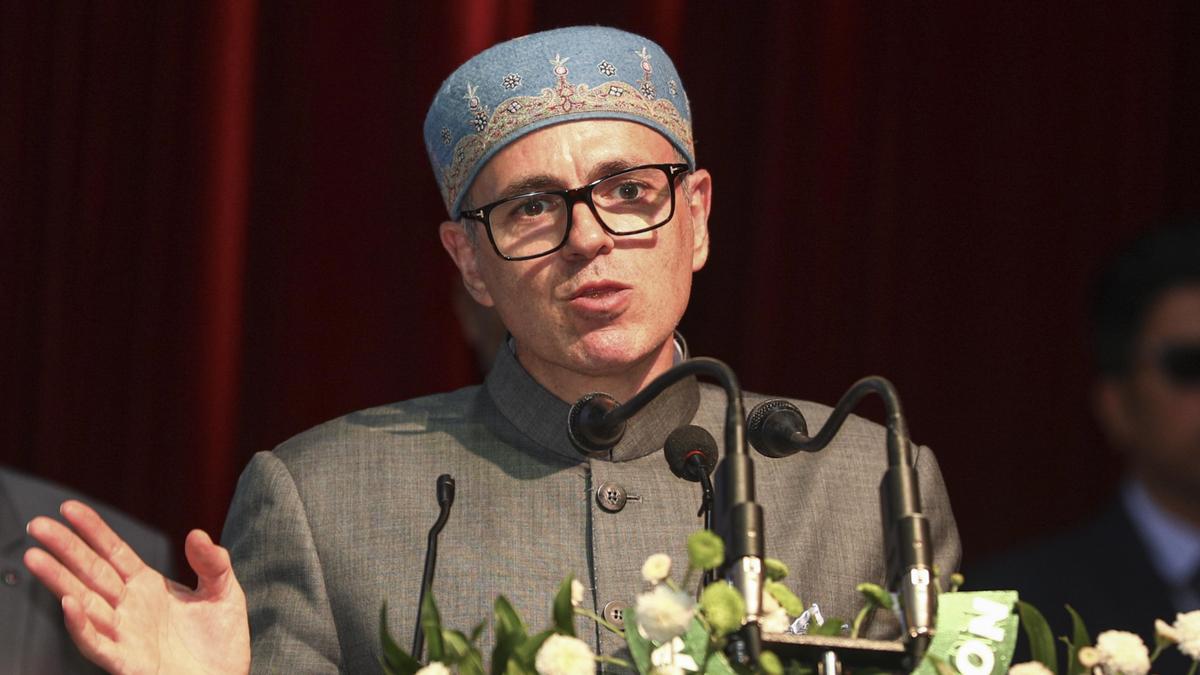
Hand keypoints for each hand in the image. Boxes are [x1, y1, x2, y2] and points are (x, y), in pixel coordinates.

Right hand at [24, 500, 250, 674]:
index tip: (69, 509)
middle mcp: (129, 607)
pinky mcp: (127, 662)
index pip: (113, 552)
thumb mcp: (224, 592)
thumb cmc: (221, 641)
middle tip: (38, 525)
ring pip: (84, 603)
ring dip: (60, 581)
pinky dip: (81, 625)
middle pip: (91, 572)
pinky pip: (97, 643)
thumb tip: (197, 533)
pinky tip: (69, 603)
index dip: (93, 531)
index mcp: (146, 586)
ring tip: (36, 558)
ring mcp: (125, 634)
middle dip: (65, 548)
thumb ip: (212, 563)